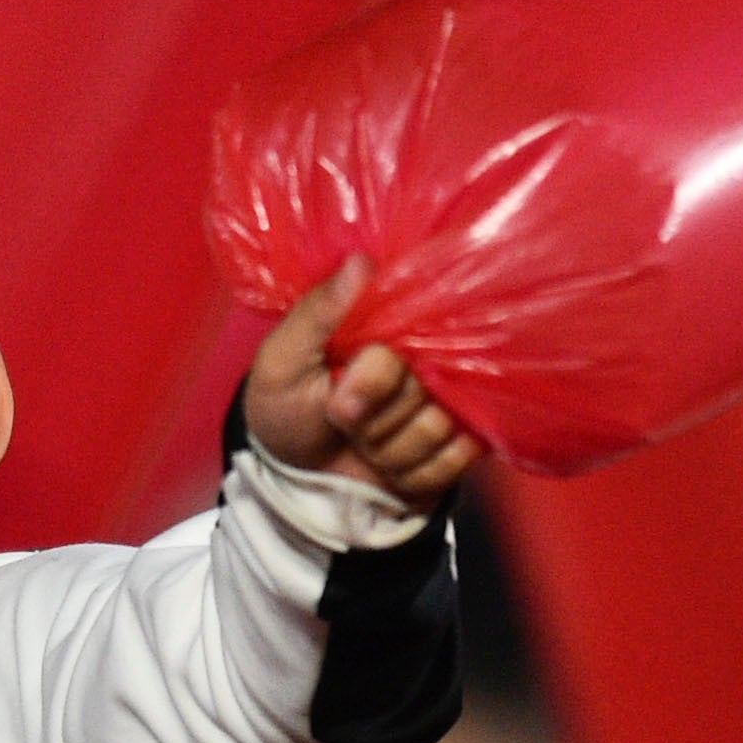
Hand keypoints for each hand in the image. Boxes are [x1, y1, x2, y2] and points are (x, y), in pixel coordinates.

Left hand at [241, 259, 476, 507]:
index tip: (339, 403)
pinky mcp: (460, 447)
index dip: (373, 379)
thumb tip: (359, 262)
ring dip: (391, 450)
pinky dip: (414, 474)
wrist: (296, 480)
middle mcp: (424, 362)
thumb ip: (316, 313)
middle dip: (377, 421)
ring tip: (364, 446)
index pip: (410, 340)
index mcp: (387, 331)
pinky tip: (389, 470)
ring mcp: (445, 405)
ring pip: (440, 428)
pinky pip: (457, 460)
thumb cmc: (286, 413)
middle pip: (426, 390)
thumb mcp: (281, 362)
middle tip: (345, 423)